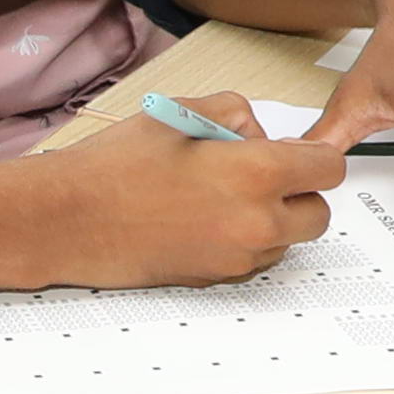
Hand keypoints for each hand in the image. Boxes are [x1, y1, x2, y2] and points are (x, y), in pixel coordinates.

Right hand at [0, 99, 349, 292]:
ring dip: (272, 220)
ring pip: (287, 241)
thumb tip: (257, 133)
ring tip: (221, 197)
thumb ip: (233, 112)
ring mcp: (237, 258)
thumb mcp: (176, 113)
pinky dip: (243, 242)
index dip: (313, 155)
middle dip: (300, 193)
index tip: (296, 151)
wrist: (66, 222)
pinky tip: (202, 220)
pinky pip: (253, 260)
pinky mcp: (215, 280)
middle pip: (319, 215)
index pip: (327, 168)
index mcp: (255, 174)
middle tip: (262, 175)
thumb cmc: (112, 167)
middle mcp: (256, 223)